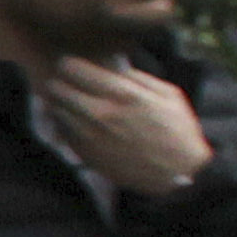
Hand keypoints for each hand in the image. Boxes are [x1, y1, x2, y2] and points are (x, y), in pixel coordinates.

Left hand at [37, 54, 214, 195]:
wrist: (178, 174)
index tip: (67, 63)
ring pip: (57, 111)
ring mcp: (91, 136)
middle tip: (59, 81)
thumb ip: (139, 79)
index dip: (70, 64)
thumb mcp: (168, 95)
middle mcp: (103, 114)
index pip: (79, 71)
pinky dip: (61, 124)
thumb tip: (115, 66)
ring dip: (57, 103)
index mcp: (125, 95)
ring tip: (63, 100)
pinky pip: (62, 133)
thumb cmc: (178, 131)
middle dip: (58, 83)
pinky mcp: (87, 154)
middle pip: (61, 90)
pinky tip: (70, 120)